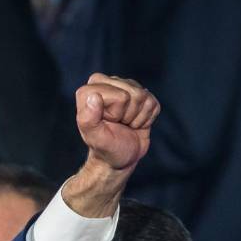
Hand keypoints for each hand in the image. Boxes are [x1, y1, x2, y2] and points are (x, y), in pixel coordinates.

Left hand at [62, 75, 159, 218]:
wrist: (120, 157)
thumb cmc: (104, 148)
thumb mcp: (94, 137)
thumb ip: (88, 119)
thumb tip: (94, 96)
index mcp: (89, 91)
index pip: (119, 96)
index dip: (116, 114)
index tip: (107, 123)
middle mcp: (106, 83)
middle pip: (133, 93)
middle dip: (128, 114)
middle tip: (117, 124)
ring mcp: (124, 86)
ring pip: (143, 96)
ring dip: (136, 117)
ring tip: (125, 123)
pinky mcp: (141, 95)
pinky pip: (152, 103)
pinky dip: (146, 118)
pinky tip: (134, 123)